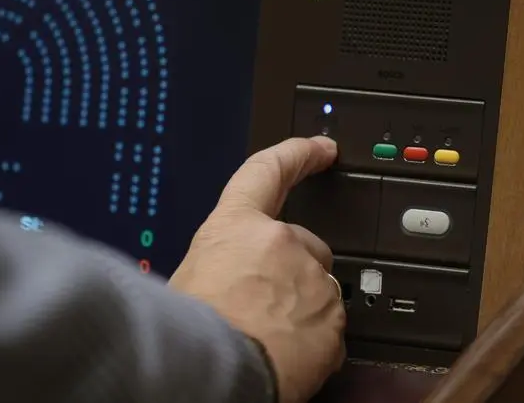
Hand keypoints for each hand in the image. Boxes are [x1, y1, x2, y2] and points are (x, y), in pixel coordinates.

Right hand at [169, 136, 345, 402]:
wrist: (211, 375)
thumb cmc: (190, 331)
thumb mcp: (190, 278)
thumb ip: (221, 262)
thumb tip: (225, 275)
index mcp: (236, 226)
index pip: (269, 170)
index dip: (299, 153)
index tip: (322, 148)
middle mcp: (280, 243)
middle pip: (303, 243)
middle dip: (292, 269)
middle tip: (263, 301)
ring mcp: (311, 280)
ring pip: (318, 287)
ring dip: (302, 306)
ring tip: (267, 334)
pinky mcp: (333, 318)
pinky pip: (329, 326)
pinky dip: (314, 338)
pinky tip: (285, 352)